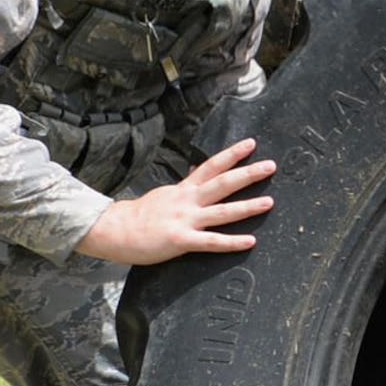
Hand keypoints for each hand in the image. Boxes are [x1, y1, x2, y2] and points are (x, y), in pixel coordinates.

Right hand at [75, 137, 274, 264]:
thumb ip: (184, 186)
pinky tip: (250, 241)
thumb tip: (195, 171)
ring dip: (247, 207)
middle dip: (247, 174)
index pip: (211, 166)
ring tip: (270, 202)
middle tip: (271, 166)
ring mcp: (185, 220)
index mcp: (183, 190)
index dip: (231, 154)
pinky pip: (211, 241)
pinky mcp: (180, 240)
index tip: (251, 143)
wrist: (114, 231)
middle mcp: (187, 201)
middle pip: (222, 183)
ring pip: (222, 212)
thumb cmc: (140, 216)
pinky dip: (232, 242)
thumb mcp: (165, 194)